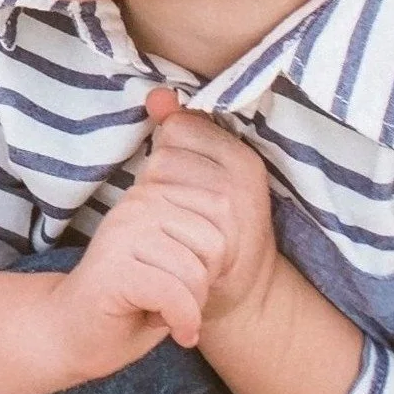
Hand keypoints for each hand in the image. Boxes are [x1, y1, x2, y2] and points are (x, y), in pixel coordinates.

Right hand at [53, 94, 236, 369]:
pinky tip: (176, 333)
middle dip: (208, 282)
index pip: (221, 207)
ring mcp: (121, 234)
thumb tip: (239, 235)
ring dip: (193, 307)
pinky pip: (174, 295)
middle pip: (214, 240)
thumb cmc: (133, 302)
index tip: (199, 279)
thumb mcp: (177, 263)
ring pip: (194, 272)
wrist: (72, 335)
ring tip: (170, 314)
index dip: (224, 255)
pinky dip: (183, 323)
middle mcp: (136, 204)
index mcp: (153, 194)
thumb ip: (202, 242)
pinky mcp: (113, 270)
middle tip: (183, 300)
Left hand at [139, 95, 277, 323]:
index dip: (171, 150)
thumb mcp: (206, 173)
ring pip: (157, 173)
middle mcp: (240, 177)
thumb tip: (156, 96)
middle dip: (159, 175)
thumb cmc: (217, 230)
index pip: (180, 125)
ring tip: (172, 222)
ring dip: (152, 195)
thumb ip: (180, 129)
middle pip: (165, 149)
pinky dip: (150, 217)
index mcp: (242, 157)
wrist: (243, 297)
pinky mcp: (213, 237)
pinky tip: (165, 237)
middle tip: (177, 208)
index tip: (185, 180)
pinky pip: (156, 203)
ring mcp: (228, 207)